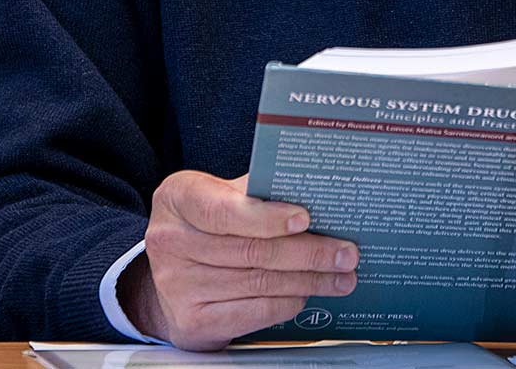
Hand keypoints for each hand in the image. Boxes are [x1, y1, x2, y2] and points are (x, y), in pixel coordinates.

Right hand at [123, 171, 358, 350]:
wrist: (172, 277)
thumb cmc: (207, 227)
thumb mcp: (220, 196)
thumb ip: (256, 193)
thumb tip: (315, 193)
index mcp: (178, 198)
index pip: (223, 209)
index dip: (266, 216)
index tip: (305, 218)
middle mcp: (169, 241)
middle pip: (251, 250)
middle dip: (307, 252)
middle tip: (345, 253)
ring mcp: (177, 286)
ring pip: (259, 282)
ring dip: (308, 280)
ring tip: (340, 275)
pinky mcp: (193, 321)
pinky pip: (254, 312)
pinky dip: (288, 302)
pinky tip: (308, 293)